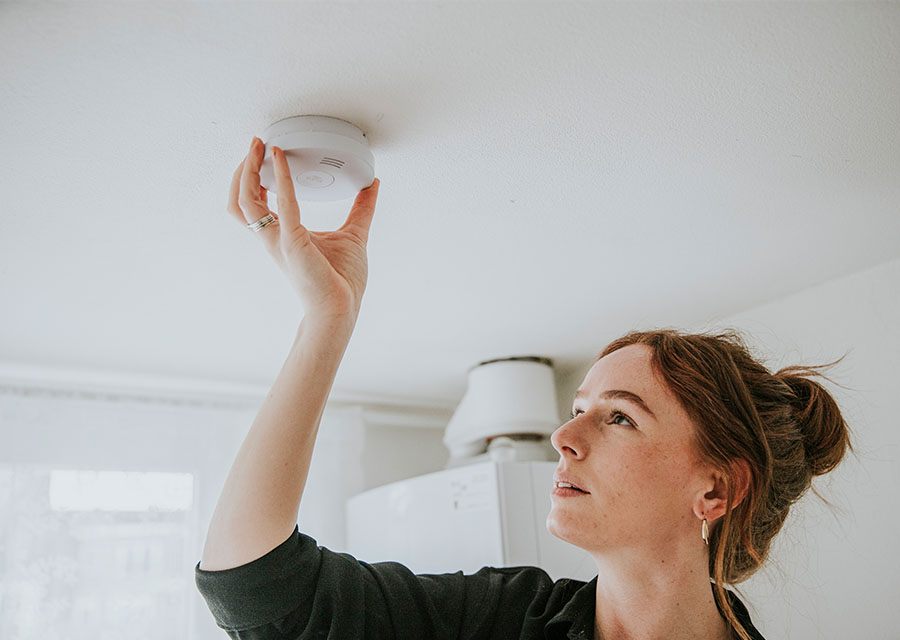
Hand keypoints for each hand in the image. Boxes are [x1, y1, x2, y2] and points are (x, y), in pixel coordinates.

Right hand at [227, 137, 379, 319]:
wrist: (342, 308)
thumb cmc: (342, 281)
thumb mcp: (353, 234)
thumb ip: (361, 208)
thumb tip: (373, 184)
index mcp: (283, 235)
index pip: (254, 204)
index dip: (251, 178)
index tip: (262, 154)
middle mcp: (274, 237)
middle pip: (240, 200)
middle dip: (242, 170)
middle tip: (254, 143)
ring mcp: (280, 240)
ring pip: (245, 203)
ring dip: (248, 172)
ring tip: (259, 148)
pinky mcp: (293, 243)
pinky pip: (282, 206)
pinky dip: (281, 180)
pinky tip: (282, 160)